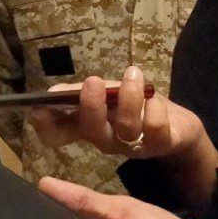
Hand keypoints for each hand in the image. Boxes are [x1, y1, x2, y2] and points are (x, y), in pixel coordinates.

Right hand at [29, 66, 204, 159]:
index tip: (40, 108)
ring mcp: (133, 144)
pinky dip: (155, 109)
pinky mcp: (161, 144)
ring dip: (129, 97)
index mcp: (87, 127)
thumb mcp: (103, 94)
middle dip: (91, 106)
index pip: (58, 135)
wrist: (177, 125)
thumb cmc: (133, 106)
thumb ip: (79, 93)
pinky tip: (154, 97)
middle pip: (92, 131)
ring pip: (127, 127)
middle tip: (93, 81)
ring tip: (133, 73)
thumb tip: (51, 92)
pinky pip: (155, 128)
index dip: (46, 126)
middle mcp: (106, 139)